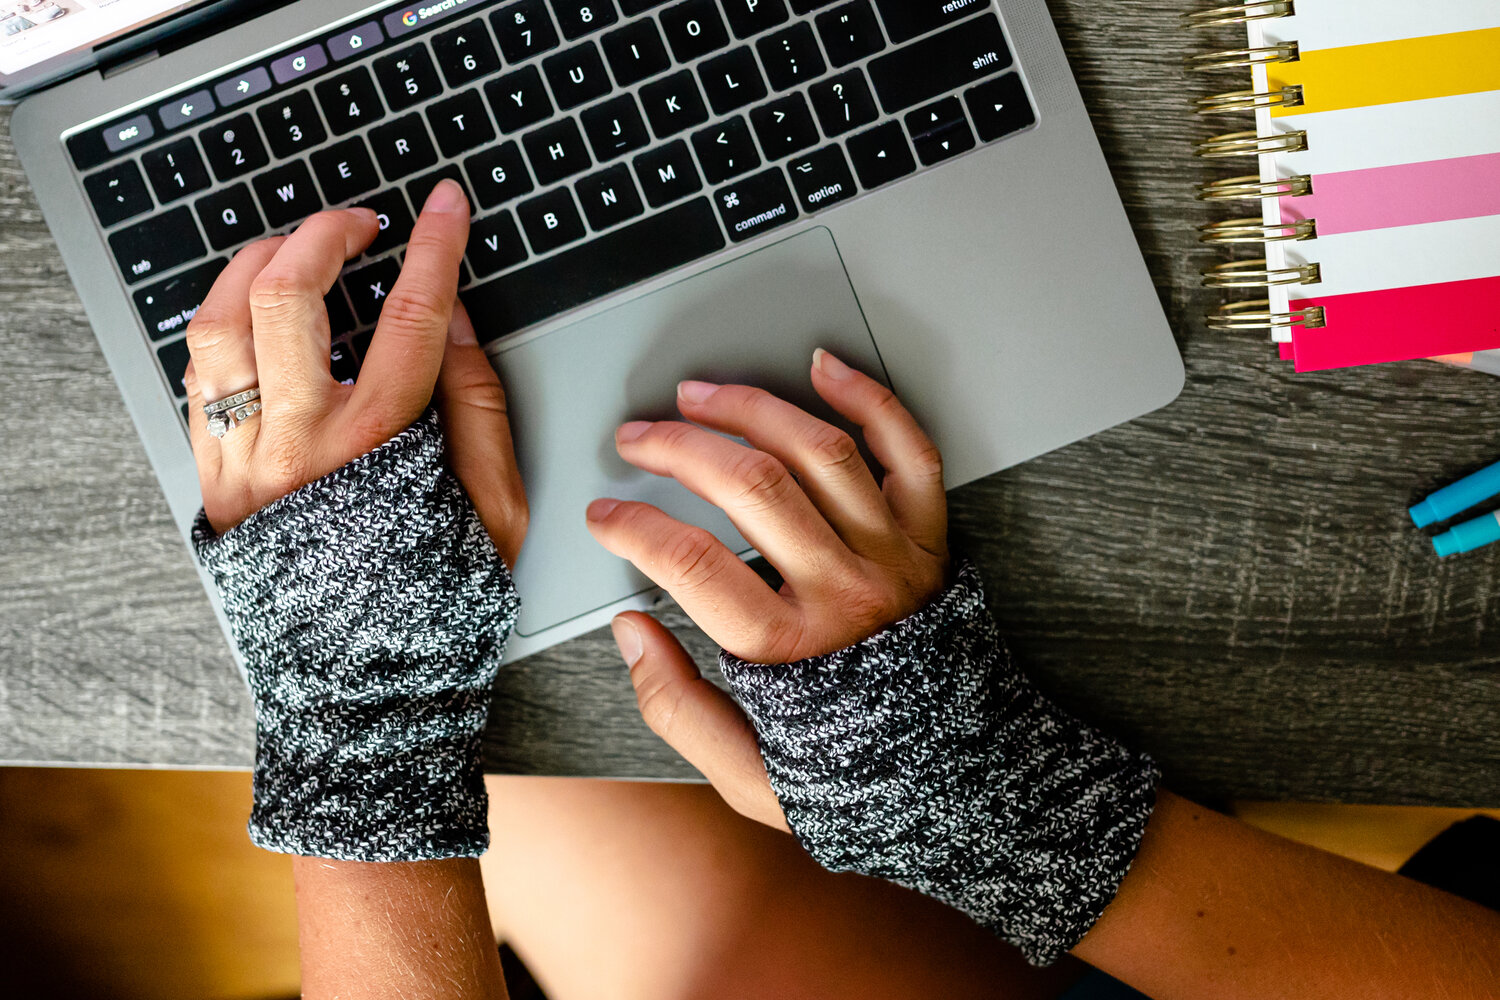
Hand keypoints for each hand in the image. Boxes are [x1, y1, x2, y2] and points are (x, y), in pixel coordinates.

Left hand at [182, 181, 525, 565]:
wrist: (363, 679)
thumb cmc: (435, 597)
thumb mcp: (495, 505)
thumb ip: (477, 404)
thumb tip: (452, 318)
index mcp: (377, 450)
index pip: (411, 319)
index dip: (434, 250)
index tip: (444, 207)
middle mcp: (299, 444)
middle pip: (291, 298)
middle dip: (325, 236)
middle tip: (360, 224)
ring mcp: (245, 457)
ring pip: (222, 324)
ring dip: (257, 267)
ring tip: (294, 251)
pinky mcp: (214, 473)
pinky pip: (197, 374)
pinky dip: (226, 325)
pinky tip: (256, 315)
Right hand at [586, 350, 948, 826]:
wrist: (965, 780)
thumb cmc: (859, 777)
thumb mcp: (750, 774)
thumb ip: (678, 706)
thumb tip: (630, 633)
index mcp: (794, 649)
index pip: (693, 566)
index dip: (634, 530)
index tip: (604, 514)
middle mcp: (845, 589)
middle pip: (750, 487)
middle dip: (679, 448)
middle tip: (637, 437)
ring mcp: (893, 555)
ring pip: (817, 451)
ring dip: (751, 410)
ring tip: (700, 396)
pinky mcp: (929, 538)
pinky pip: (906, 449)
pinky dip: (868, 399)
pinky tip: (823, 369)